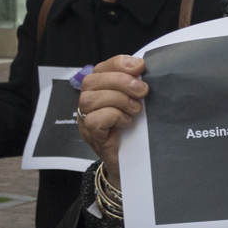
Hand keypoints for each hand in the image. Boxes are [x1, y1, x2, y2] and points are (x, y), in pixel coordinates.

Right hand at [77, 55, 148, 187]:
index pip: (101, 68)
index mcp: (99, 90)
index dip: (119, 64)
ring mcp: (85, 119)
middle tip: (142, 91)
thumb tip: (142, 67)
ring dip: (119, 100)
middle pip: (92, 81)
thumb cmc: (134, 131)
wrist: (132, 163)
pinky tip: (126, 122)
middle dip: (121, 82)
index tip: (140, 67)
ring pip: (91, 99)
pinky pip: (95, 119)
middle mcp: (88, 103)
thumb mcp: (137, 103)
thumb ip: (136, 86)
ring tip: (135, 110)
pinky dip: (114, 116)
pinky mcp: (91, 135)